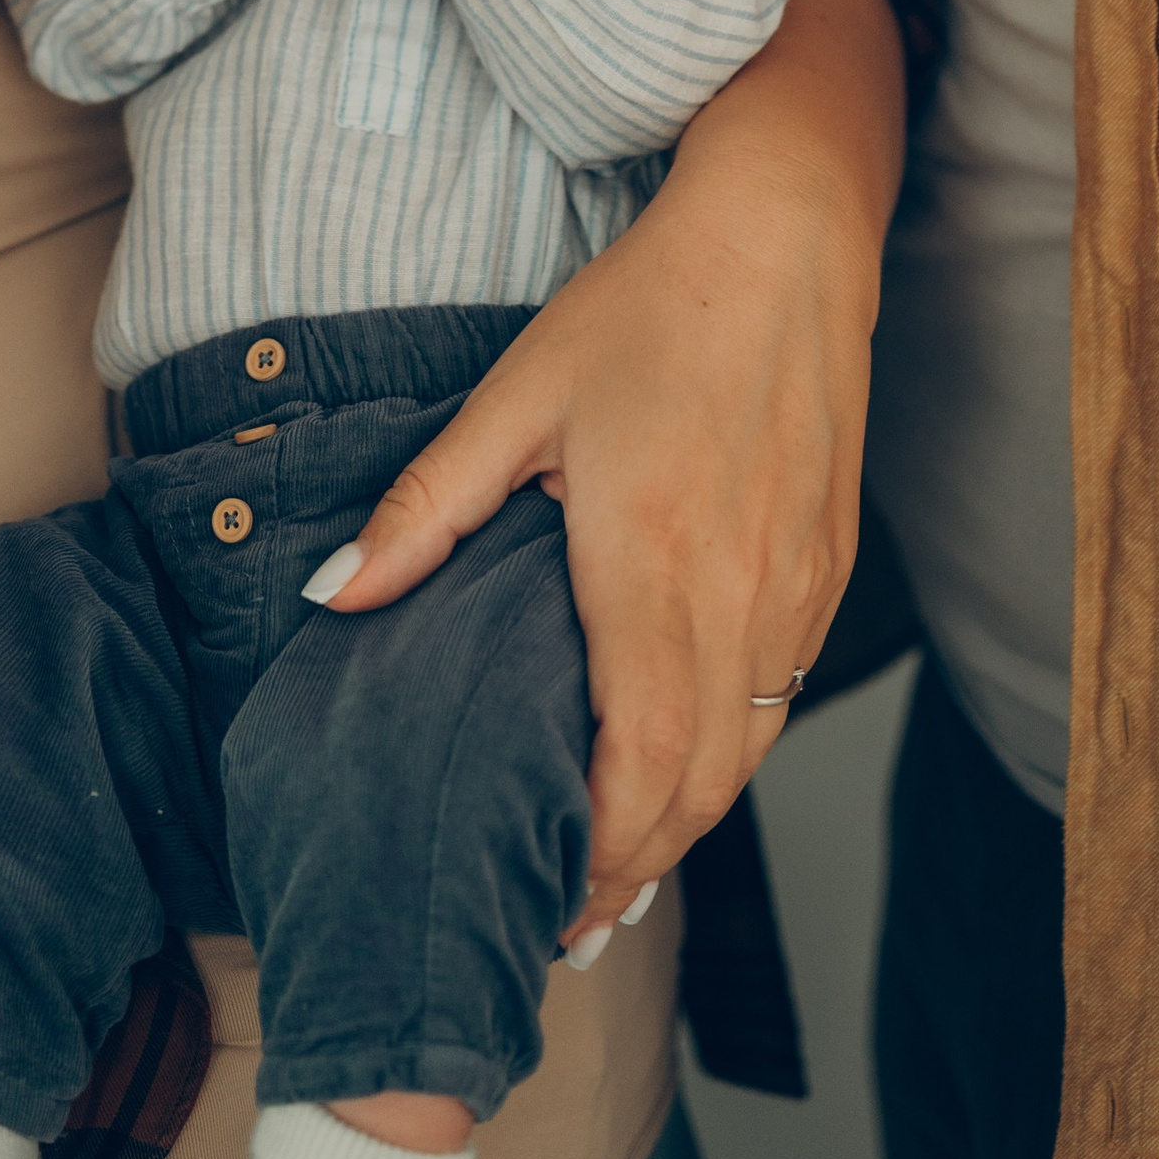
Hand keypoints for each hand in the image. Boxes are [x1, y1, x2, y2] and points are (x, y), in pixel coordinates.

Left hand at [299, 0, 903, 941]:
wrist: (787, 234)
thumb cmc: (650, 306)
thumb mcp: (517, 393)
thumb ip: (425, 508)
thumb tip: (329, 596)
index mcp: (657, 557)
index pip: (642, 760)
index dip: (601, 853)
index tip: (546, 904)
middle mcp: (744, 590)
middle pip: (702, 784)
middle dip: (636, 869)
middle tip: (567, 924)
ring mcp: (799, 584)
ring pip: (751, 750)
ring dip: (685, 823)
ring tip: (614, 877)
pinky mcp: (829, 566)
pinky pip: (782, 696)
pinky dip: (731, 755)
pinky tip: (683, 769)